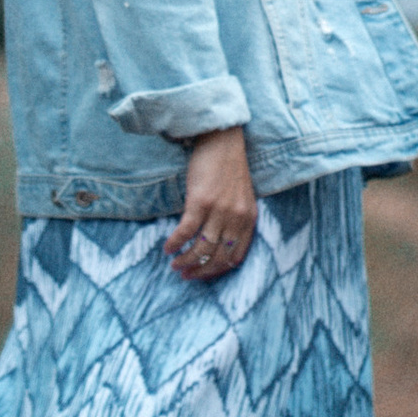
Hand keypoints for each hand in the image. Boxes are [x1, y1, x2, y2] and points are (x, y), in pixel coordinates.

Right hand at [166, 128, 256, 281]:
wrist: (223, 141)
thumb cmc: (229, 168)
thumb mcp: (242, 198)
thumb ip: (236, 220)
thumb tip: (219, 244)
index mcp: (249, 219)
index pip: (235, 257)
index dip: (218, 270)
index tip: (203, 274)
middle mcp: (236, 218)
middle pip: (218, 257)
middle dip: (200, 271)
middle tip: (185, 275)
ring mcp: (219, 210)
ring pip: (202, 248)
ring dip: (186, 261)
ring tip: (175, 264)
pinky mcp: (200, 202)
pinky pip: (186, 231)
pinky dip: (176, 243)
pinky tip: (168, 248)